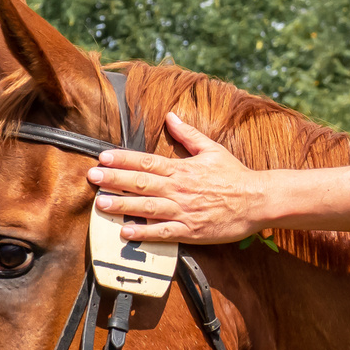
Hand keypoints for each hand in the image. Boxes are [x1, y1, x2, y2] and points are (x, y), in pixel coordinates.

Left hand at [87, 114, 262, 243]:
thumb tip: (171, 116)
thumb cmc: (236, 175)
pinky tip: (126, 232)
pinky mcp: (191, 231)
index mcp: (182, 168)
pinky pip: (163, 232)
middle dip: (114, 180)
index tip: (103, 158)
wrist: (258, 201)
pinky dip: (144, 233)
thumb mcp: (212, 149)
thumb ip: (188, 134)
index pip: (146, 162)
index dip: (123, 159)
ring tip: (101, 204)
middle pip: (140, 183)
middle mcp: (179, 189)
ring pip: (147, 207)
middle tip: (91, 178)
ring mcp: (184, 211)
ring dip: (122, 205)